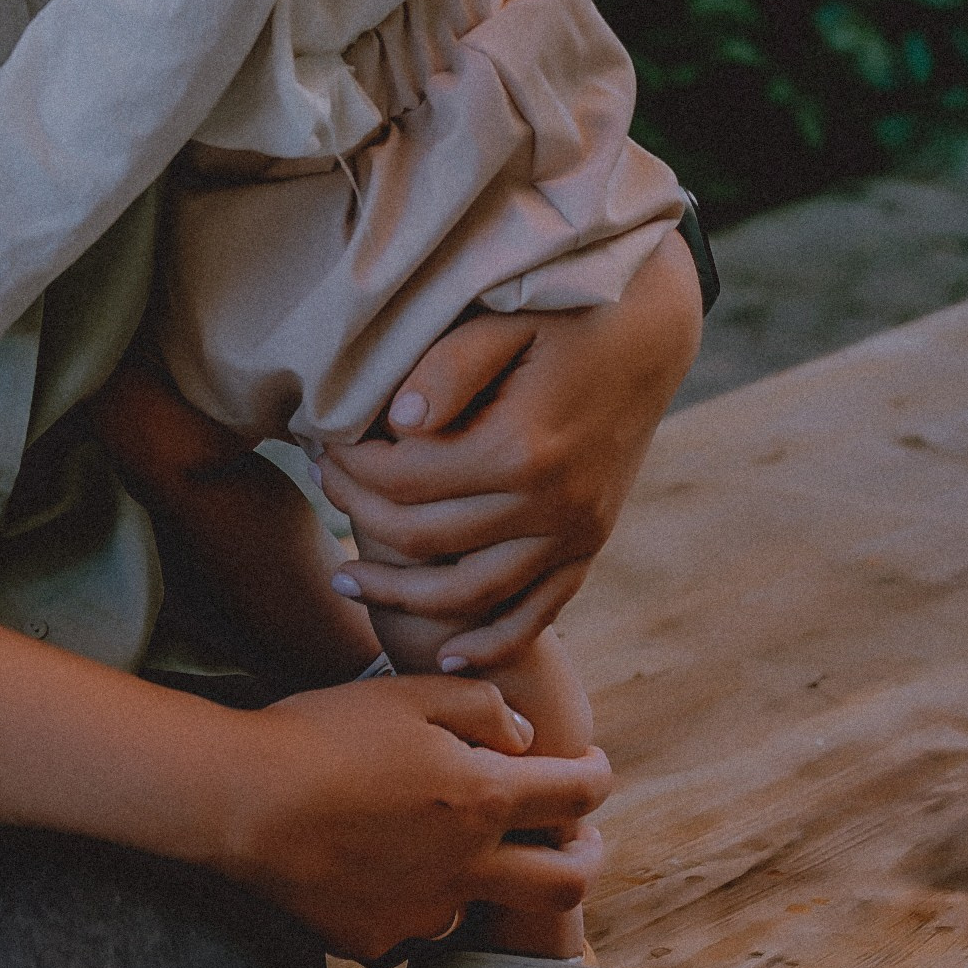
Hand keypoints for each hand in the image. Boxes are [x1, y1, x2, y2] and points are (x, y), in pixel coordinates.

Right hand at [218, 674, 609, 961]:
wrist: (241, 799)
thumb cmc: (326, 730)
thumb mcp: (409, 692)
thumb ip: (483, 709)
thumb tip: (526, 741)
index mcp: (484, 797)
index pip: (579, 795)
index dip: (598, 777)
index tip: (592, 767)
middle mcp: (469, 866)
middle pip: (566, 884)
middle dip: (587, 858)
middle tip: (579, 838)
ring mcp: (425, 912)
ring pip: (483, 906)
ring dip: (486, 877)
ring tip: (449, 841)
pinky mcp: (378, 941)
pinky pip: (416, 926)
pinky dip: (416, 899)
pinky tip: (381, 865)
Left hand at [314, 231, 701, 667]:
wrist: (650, 330)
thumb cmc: (565, 311)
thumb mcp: (505, 317)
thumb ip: (449, 367)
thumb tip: (399, 424)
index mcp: (521, 448)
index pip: (404, 477)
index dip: (349, 465)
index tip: (317, 443)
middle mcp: (550, 504)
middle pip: (424, 537)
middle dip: (357, 512)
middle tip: (317, 484)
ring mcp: (575, 533)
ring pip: (470, 594)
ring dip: (400, 596)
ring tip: (345, 580)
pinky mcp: (590, 545)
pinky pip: (538, 613)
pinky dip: (490, 641)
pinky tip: (445, 657)